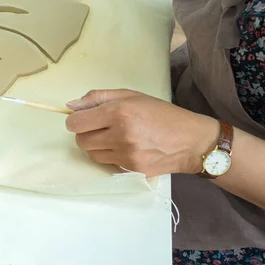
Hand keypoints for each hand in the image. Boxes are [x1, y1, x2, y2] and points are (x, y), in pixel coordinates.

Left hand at [65, 89, 218, 176]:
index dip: (75, 120)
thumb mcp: (132, 96)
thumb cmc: (162, 114)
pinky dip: (110, 156)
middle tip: (100, 127)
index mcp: (118, 112)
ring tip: (113, 137)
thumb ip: (99, 97)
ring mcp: (126, 155)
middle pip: (81, 140)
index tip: (83, 118)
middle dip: (85, 133)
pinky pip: (107, 163)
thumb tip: (72, 105)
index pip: (76, 123)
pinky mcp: (131, 169)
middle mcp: (120, 134)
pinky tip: (125, 148)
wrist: (192, 141)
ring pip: (91, 154)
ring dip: (96, 145)